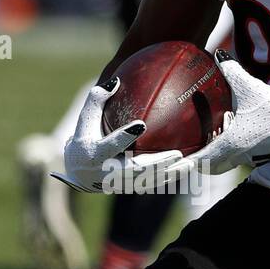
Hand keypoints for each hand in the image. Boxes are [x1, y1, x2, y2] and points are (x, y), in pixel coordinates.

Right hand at [53, 78, 181, 193]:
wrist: (80, 173)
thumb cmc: (85, 137)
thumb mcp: (86, 119)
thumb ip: (98, 98)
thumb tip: (116, 80)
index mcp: (95, 153)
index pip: (111, 144)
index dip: (125, 136)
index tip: (141, 124)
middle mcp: (107, 171)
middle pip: (136, 169)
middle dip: (158, 163)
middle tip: (178, 154)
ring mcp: (119, 183)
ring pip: (147, 181)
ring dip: (169, 174)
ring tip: (190, 165)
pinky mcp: (129, 188)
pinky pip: (151, 184)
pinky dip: (168, 178)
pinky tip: (185, 170)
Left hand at [178, 52, 269, 175]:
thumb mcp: (250, 88)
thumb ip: (231, 71)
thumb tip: (217, 55)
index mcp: (229, 145)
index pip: (198, 161)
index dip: (181, 164)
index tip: (168, 163)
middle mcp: (236, 155)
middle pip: (208, 167)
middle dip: (196, 162)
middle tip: (185, 150)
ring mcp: (248, 157)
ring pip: (222, 163)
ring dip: (212, 154)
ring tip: (208, 138)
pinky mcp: (259, 154)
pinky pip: (235, 156)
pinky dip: (226, 149)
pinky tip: (230, 130)